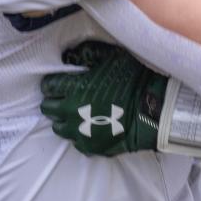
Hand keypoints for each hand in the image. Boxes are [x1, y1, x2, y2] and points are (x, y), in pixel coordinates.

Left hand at [40, 41, 167, 156]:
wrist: (152, 110)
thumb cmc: (134, 79)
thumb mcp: (113, 57)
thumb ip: (89, 53)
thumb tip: (72, 54)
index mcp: (74, 88)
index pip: (49, 86)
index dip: (52, 83)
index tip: (57, 81)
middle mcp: (71, 112)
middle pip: (48, 108)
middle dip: (53, 101)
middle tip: (64, 97)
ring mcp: (80, 132)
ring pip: (58, 127)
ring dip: (63, 119)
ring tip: (75, 114)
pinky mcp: (90, 147)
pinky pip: (75, 142)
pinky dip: (78, 134)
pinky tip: (88, 127)